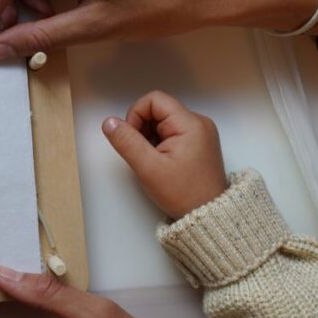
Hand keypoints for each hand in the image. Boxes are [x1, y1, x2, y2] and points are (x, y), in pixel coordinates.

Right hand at [102, 91, 225, 219]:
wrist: (209, 217)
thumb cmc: (181, 193)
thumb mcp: (148, 168)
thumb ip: (126, 142)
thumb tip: (109, 122)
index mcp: (190, 123)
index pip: (154, 100)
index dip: (136, 114)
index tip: (132, 139)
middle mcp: (199, 122)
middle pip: (159, 109)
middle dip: (142, 127)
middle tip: (142, 153)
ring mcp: (201, 132)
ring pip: (164, 121)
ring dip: (150, 136)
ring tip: (152, 160)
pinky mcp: (200, 142)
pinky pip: (173, 131)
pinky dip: (160, 142)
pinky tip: (161, 161)